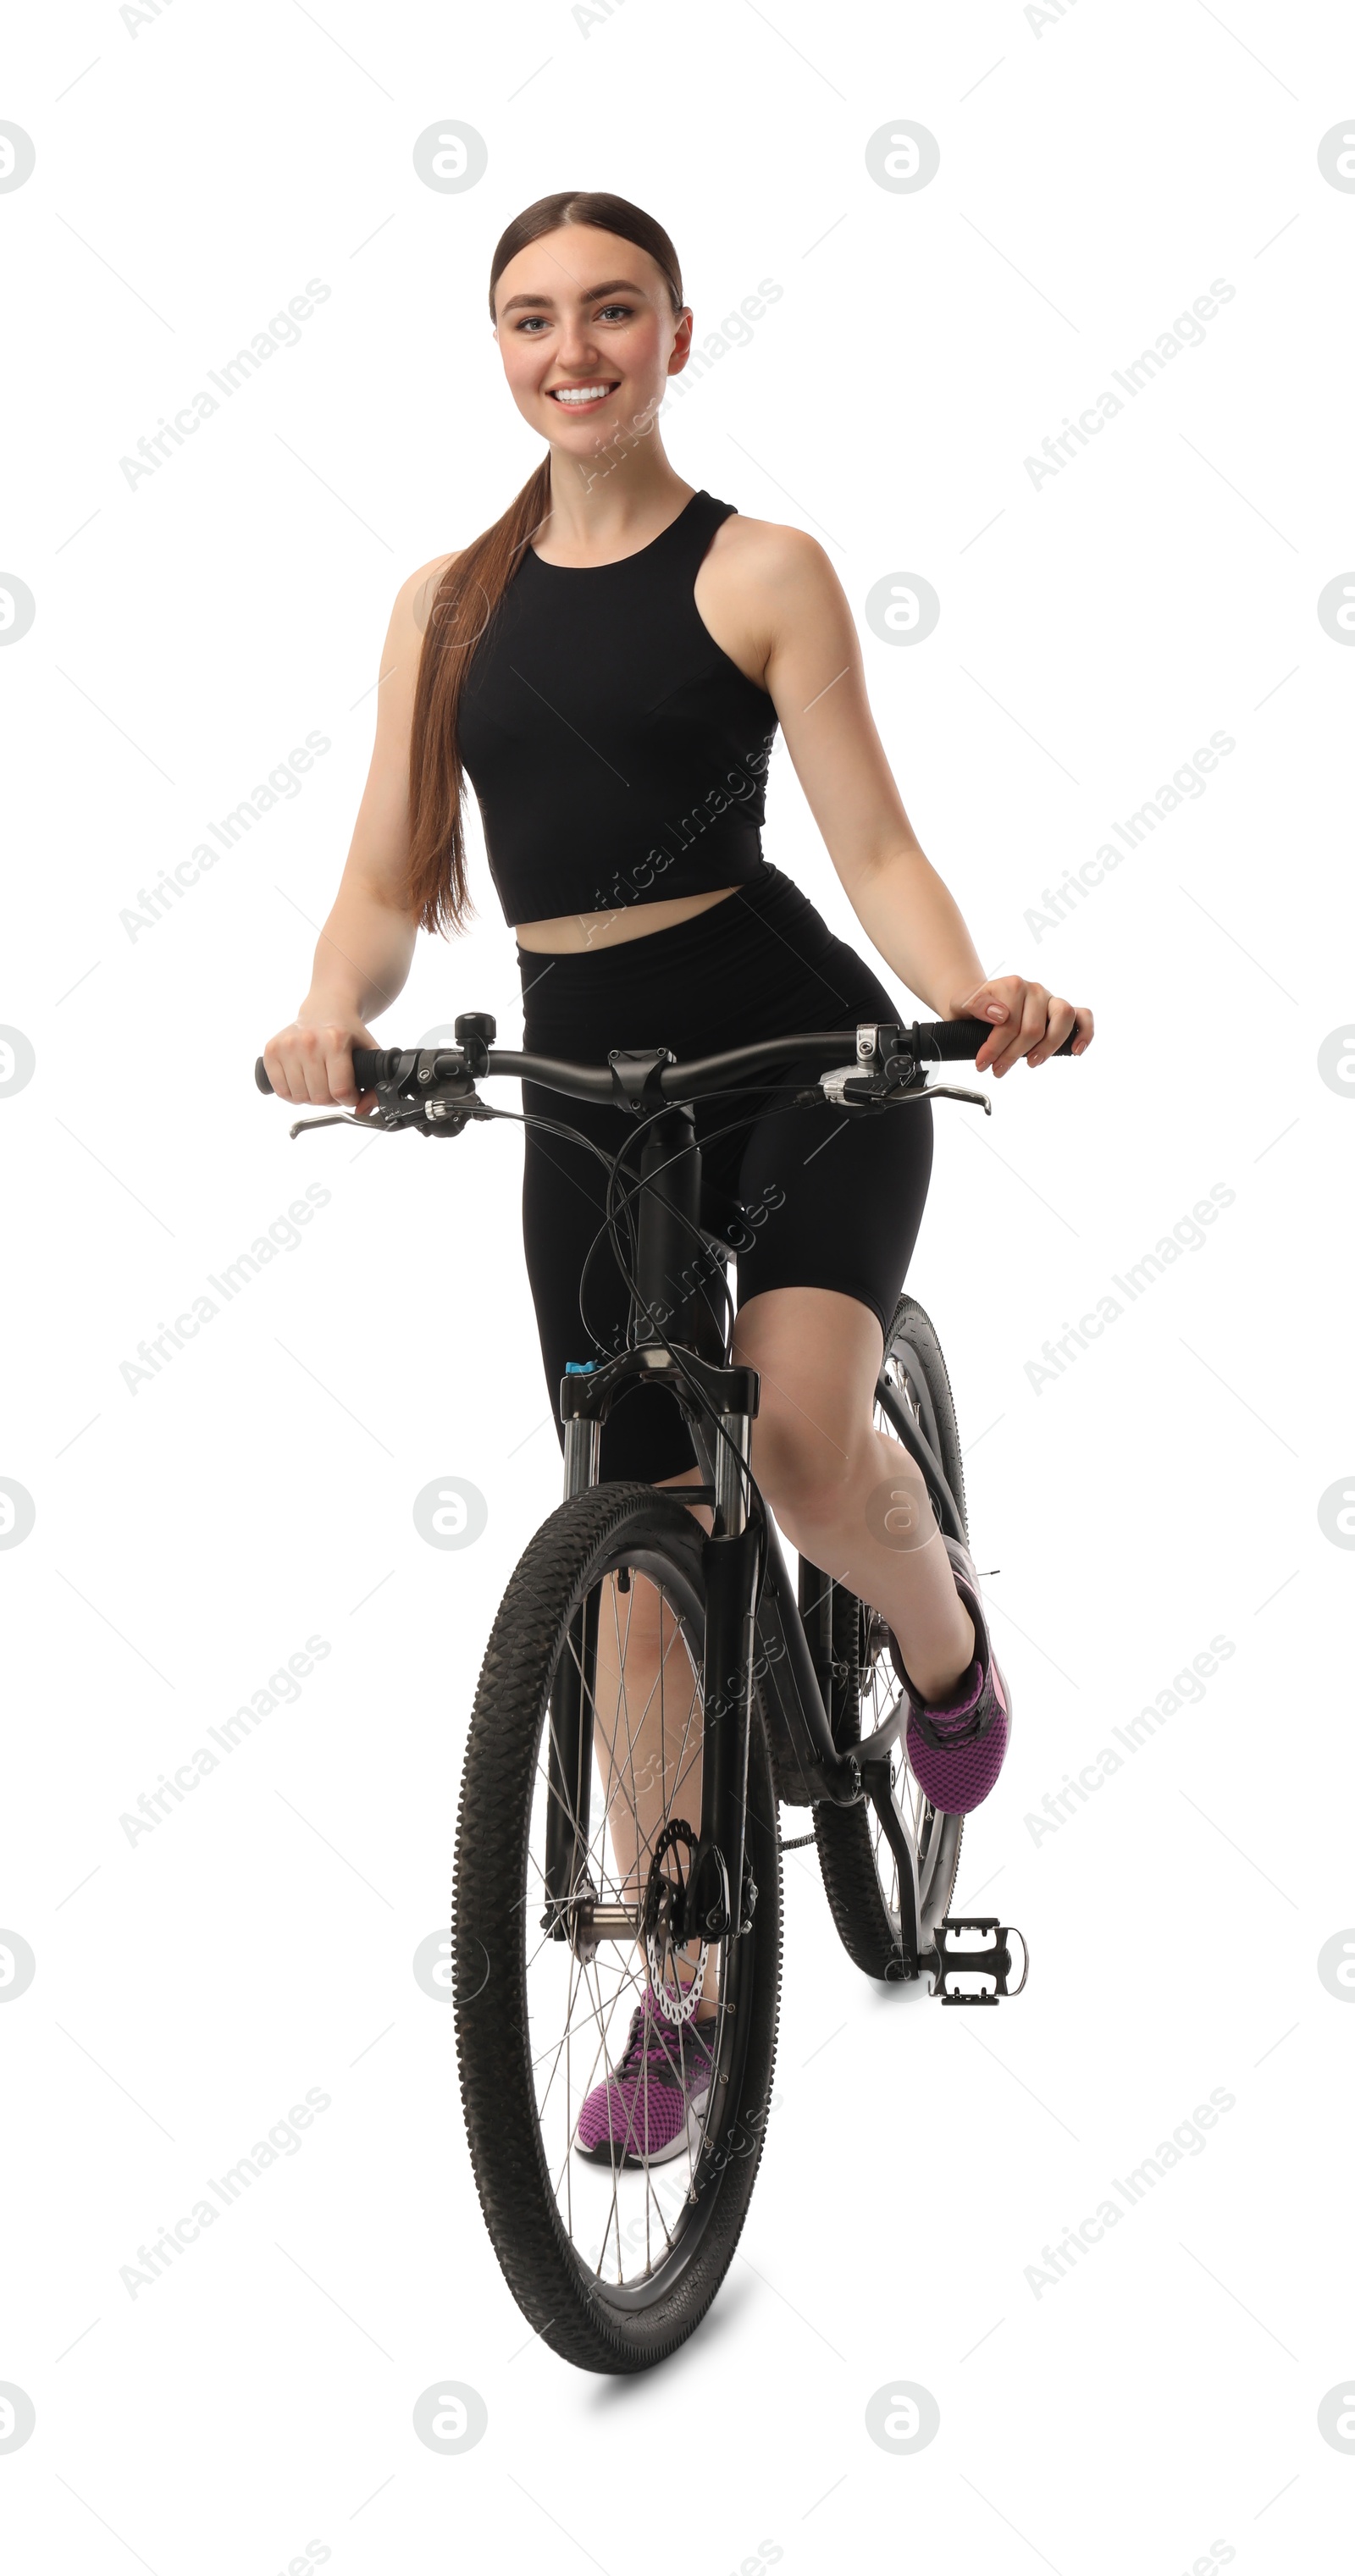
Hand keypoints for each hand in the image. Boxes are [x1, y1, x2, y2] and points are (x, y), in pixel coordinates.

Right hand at [261, 1015, 378, 1108]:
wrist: (326, 1007)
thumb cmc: (347, 1032)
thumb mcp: (370, 1051)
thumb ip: (375, 1083)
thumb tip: (362, 1110)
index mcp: (335, 1041)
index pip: (340, 1090)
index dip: (348, 1099)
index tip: (350, 1094)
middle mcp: (309, 1041)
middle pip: (319, 1097)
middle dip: (331, 1100)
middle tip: (334, 1087)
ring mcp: (287, 1045)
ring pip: (300, 1097)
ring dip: (312, 1098)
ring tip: (319, 1083)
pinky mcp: (271, 1050)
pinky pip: (281, 1091)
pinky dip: (293, 1094)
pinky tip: (303, 1082)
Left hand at [953, 976, 1093, 1076]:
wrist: (978, 1003)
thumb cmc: (973, 1007)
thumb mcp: (962, 1004)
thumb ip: (976, 1004)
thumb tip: (1000, 1014)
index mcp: (1012, 986)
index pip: (1010, 1022)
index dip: (995, 1048)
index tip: (982, 1064)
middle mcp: (1034, 990)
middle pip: (1033, 1028)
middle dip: (1013, 1054)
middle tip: (998, 1069)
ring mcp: (1050, 999)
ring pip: (1063, 1018)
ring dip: (1047, 1048)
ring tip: (1031, 1063)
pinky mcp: (1061, 1011)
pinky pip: (1083, 1016)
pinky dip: (1085, 1032)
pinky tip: (1076, 1050)